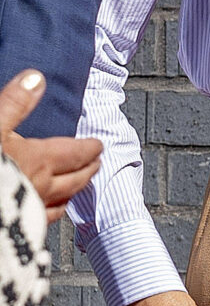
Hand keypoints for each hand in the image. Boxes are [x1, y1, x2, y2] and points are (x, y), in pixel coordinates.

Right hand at [0, 70, 101, 213]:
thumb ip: (14, 104)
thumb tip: (36, 79)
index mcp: (38, 160)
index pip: (74, 152)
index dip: (88, 148)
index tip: (98, 145)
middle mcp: (41, 187)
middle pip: (75, 178)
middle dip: (88, 169)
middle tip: (97, 164)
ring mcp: (32, 210)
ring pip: (62, 201)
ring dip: (74, 192)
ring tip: (79, 188)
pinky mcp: (22, 226)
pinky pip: (43, 221)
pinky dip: (52, 213)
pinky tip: (47, 214)